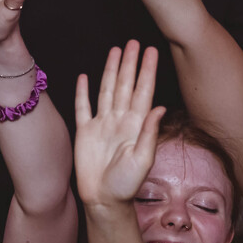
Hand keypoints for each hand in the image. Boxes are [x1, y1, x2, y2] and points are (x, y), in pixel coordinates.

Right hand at [73, 42, 163, 208]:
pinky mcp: (85, 132)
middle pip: (126, 85)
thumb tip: (160, 107)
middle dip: (130, 63)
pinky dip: (83, 92)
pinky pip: (83, 107)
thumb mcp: (143, 159)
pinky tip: (85, 77)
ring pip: (107, 90)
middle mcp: (120, 120)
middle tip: (134, 41)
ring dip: (111, 71)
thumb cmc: (126, 185)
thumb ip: (149, 133)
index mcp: (136, 125)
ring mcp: (102, 124)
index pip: (143, 92)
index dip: (147, 71)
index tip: (152, 52)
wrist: (104, 200)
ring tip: (116, 50)